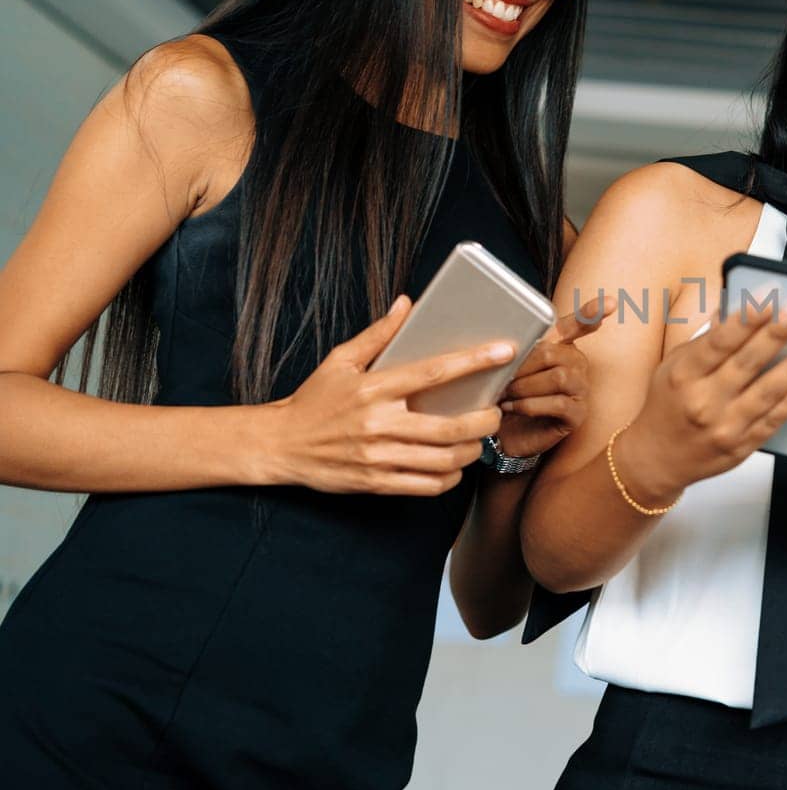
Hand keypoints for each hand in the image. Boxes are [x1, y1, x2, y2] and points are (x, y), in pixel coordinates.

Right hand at [263, 296, 508, 495]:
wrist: (279, 444)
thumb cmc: (314, 400)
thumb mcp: (341, 360)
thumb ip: (378, 334)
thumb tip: (406, 304)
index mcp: (374, 388)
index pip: (434, 372)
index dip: (474, 360)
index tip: (504, 350)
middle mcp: (379, 424)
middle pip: (451, 427)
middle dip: (485, 421)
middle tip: (495, 413)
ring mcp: (379, 457)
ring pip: (444, 460)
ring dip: (472, 451)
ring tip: (478, 439)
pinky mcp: (376, 483)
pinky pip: (427, 485)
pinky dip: (450, 477)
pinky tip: (454, 465)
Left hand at [495, 294, 613, 459]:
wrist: (506, 434)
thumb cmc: (508, 396)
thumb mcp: (504, 368)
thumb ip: (508, 351)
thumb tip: (499, 341)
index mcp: (561, 347)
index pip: (579, 325)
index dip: (593, 312)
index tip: (611, 302)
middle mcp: (577, 364)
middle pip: (554, 352)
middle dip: (523, 365)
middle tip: (501, 376)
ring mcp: (580, 389)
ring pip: (559, 377)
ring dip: (525, 386)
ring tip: (506, 393)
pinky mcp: (577, 414)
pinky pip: (558, 403)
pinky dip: (529, 405)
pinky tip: (512, 408)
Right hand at [621, 301, 786, 496]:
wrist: (657, 458)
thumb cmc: (667, 406)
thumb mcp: (674, 365)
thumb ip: (707, 339)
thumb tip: (735, 308)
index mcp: (684, 374)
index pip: (719, 340)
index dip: (747, 316)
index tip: (769, 295)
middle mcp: (703, 400)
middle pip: (747, 362)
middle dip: (776, 334)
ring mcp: (724, 426)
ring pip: (766, 392)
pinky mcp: (742, 446)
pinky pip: (773, 420)